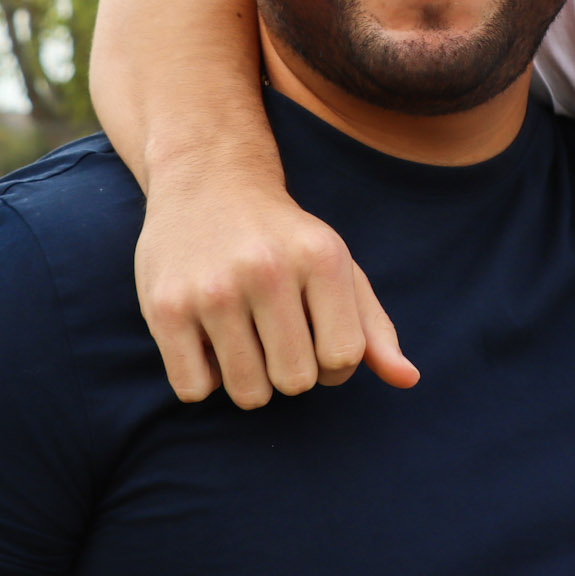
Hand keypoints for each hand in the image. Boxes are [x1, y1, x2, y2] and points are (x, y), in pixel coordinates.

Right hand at [135, 172, 418, 408]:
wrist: (210, 181)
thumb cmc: (285, 238)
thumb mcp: (338, 267)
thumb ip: (374, 328)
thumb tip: (409, 380)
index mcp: (322, 258)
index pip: (344, 358)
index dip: (333, 364)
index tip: (316, 339)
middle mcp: (268, 269)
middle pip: (296, 381)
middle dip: (290, 372)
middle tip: (275, 336)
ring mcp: (213, 289)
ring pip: (248, 394)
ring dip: (248, 381)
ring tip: (243, 337)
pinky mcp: (165, 307)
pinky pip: (195, 390)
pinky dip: (204, 380)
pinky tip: (207, 339)